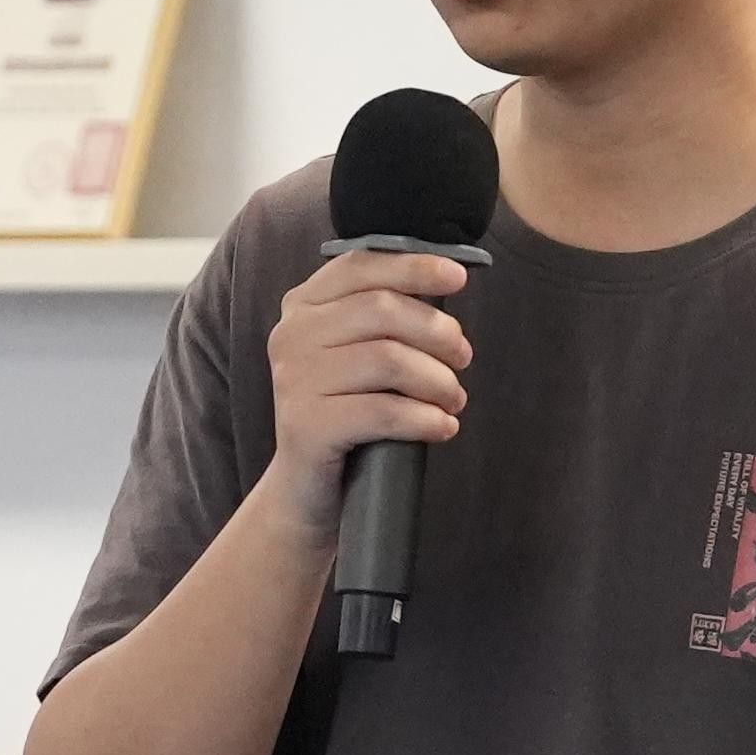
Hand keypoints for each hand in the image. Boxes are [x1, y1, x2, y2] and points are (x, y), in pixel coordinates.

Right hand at [255, 247, 477, 549]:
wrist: (308, 488)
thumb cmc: (348, 412)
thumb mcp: (360, 354)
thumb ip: (386, 315)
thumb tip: (446, 283)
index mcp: (303, 306)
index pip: (361, 266)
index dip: (414, 267)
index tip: (459, 278)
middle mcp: (291, 335)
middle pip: (382, 310)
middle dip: (438, 332)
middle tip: (464, 358)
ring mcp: (293, 380)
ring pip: (388, 359)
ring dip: (438, 380)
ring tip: (454, 400)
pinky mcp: (306, 425)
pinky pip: (384, 411)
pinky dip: (425, 418)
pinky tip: (444, 426)